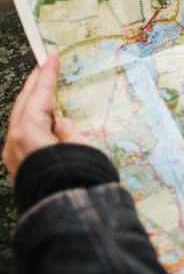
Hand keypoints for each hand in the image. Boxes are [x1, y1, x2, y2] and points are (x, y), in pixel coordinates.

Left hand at [2, 54, 88, 182]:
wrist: (61, 217)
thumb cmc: (74, 181)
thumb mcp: (80, 149)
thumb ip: (68, 131)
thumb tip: (61, 123)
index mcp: (29, 132)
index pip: (39, 96)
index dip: (47, 75)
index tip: (51, 57)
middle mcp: (15, 141)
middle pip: (23, 104)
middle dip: (34, 85)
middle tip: (44, 67)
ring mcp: (14, 155)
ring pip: (21, 119)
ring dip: (33, 103)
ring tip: (46, 91)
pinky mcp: (19, 166)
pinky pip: (24, 134)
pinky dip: (33, 120)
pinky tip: (45, 121)